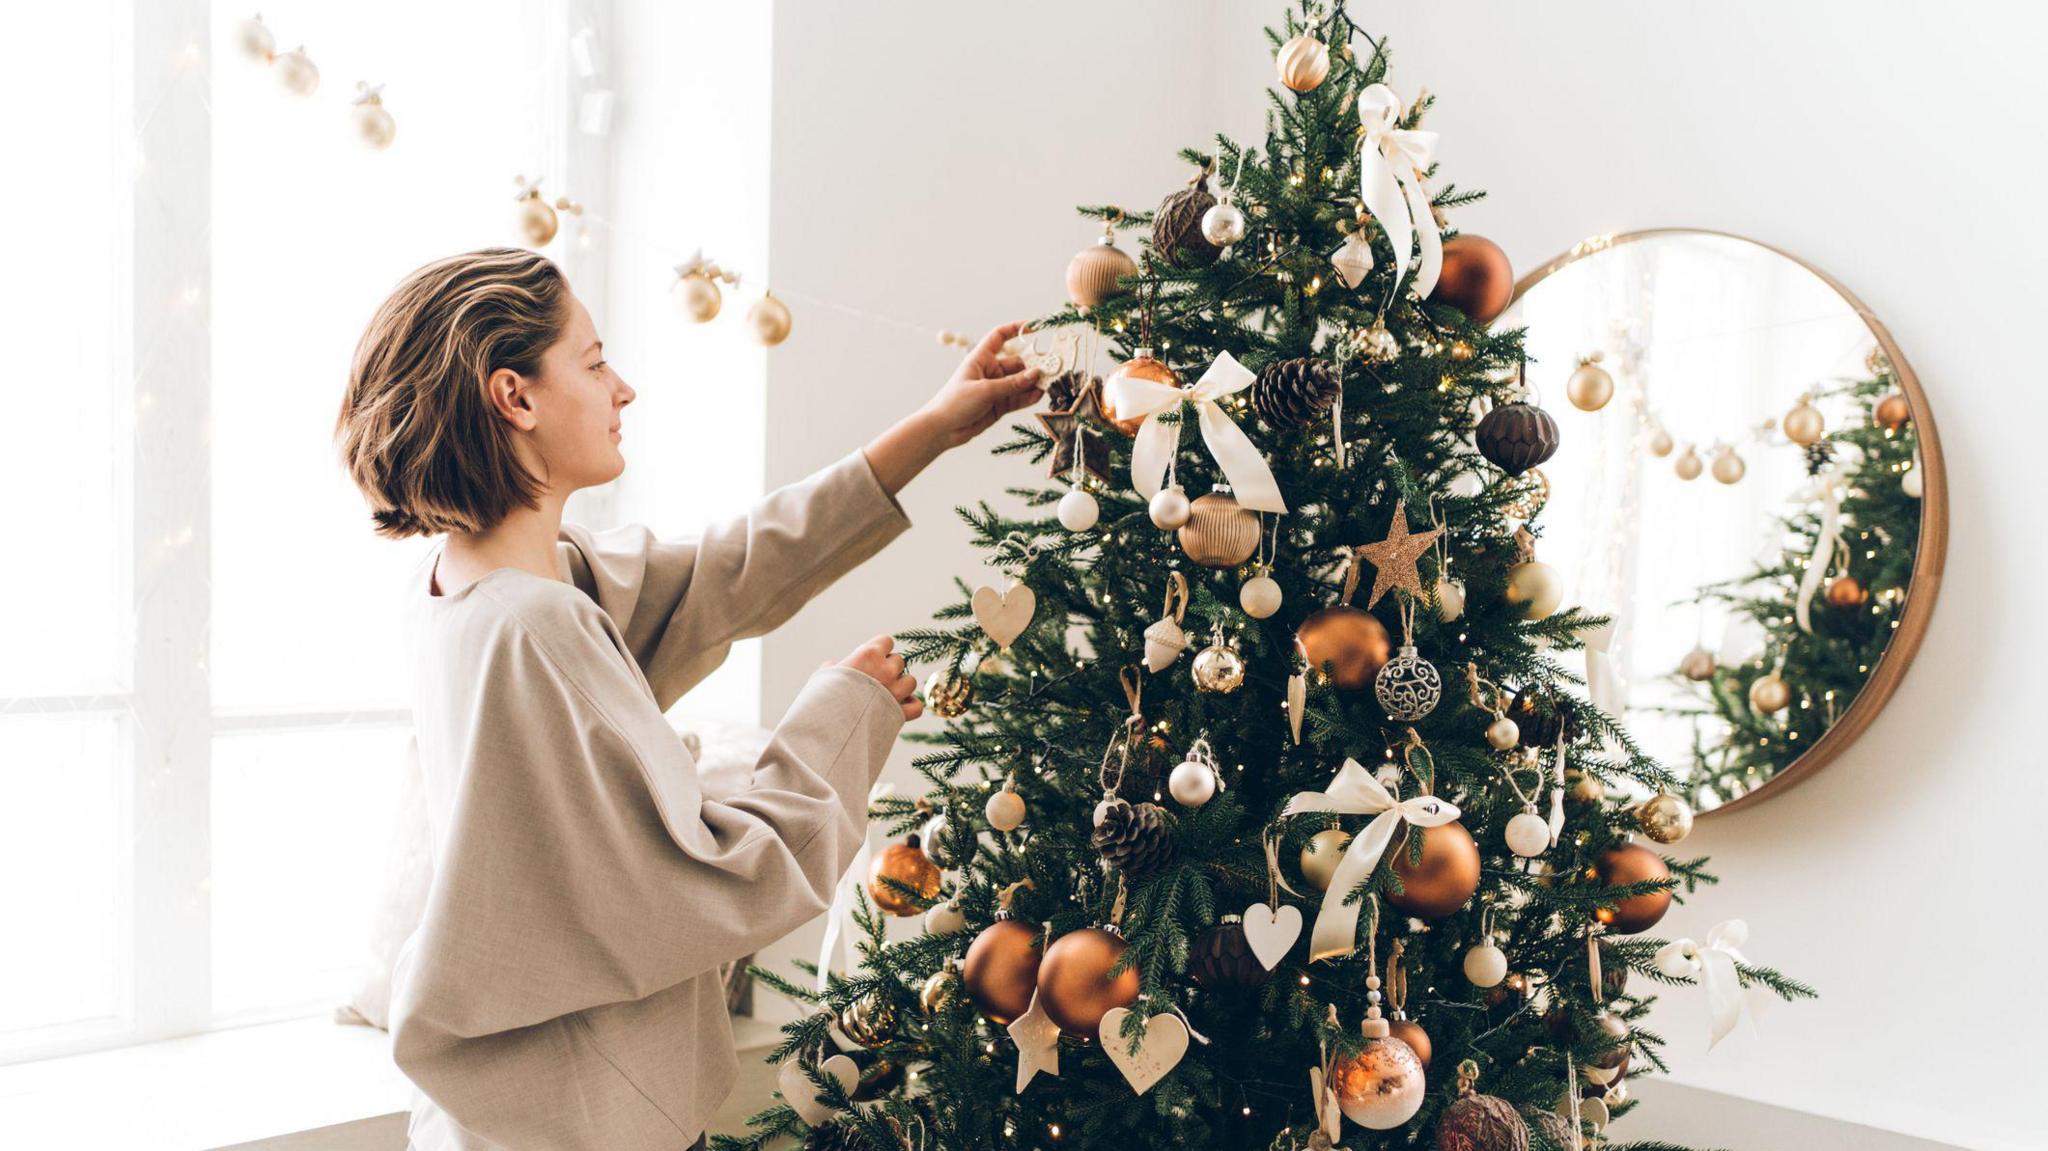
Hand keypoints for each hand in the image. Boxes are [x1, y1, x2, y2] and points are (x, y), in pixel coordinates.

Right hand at [826, 634, 921, 720]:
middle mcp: (886, 670)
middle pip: (899, 661)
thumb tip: (836, 665)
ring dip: (901, 686)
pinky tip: (899, 707)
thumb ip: (836, 667)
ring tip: (885, 694)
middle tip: (873, 680)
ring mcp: (896, 692)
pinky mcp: (899, 714)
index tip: (870, 660)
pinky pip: (916, 706)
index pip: (886, 641)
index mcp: (868, 655)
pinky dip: (909, 706)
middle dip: (888, 669)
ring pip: (910, 681)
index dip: (879, 650)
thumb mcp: (823, 676)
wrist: (827, 728)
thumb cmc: (820, 699)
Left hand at [917, 321, 1045, 450]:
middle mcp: (990, 371)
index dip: (1016, 329)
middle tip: (1051, 367)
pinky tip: (1040, 395)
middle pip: (1017, 363)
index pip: (999, 336)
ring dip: (1034, 382)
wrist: (943, 430)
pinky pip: (1019, 398)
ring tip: (1050, 382)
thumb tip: (1036, 374)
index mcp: (981, 359)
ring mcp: (996, 389)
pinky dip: (1029, 397)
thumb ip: (1011, 384)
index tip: (1034, 327)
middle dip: (1034, 365)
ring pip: (1021, 382)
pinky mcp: (1000, 405)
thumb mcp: (984, 390)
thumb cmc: (955, 402)